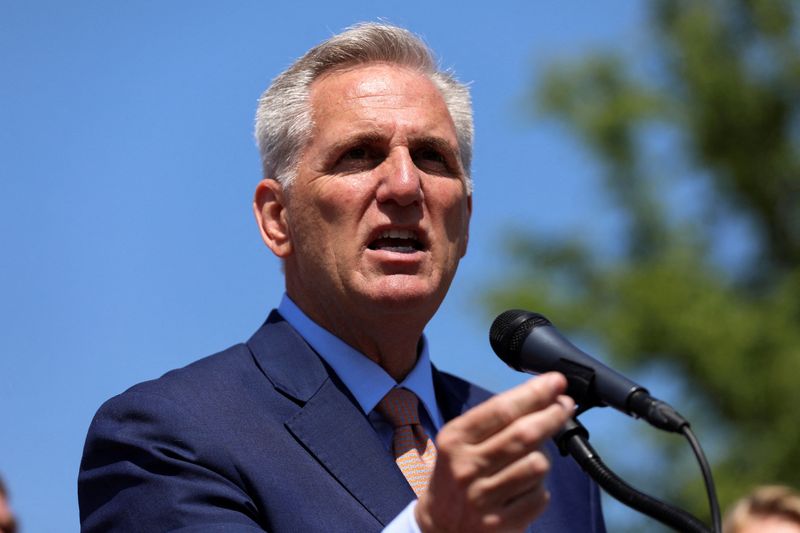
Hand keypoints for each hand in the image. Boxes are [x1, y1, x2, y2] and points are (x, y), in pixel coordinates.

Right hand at [415, 372, 573, 532]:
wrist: (438, 525)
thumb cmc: (456, 473)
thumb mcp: (460, 441)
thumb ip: (494, 421)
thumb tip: (541, 396)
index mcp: (455, 439)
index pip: (501, 409)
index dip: (534, 393)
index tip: (556, 382)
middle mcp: (466, 467)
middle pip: (524, 435)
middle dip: (552, 414)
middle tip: (565, 404)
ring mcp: (482, 498)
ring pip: (537, 465)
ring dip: (545, 456)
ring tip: (535, 456)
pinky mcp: (498, 524)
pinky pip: (539, 496)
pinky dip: (540, 488)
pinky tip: (527, 486)